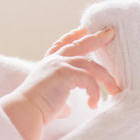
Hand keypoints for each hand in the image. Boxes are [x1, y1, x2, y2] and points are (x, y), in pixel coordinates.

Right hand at [0, 26, 120, 139]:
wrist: (25, 111)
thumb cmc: (35, 109)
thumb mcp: (51, 101)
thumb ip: (61, 101)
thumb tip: (67, 109)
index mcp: (48, 64)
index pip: (61, 45)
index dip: (73, 36)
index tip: (83, 29)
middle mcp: (53, 61)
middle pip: (79, 45)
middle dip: (95, 38)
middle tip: (110, 32)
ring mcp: (59, 65)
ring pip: (91, 65)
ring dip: (105, 78)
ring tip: (115, 89)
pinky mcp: (65, 73)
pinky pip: (89, 79)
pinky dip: (94, 92)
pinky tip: (93, 104)